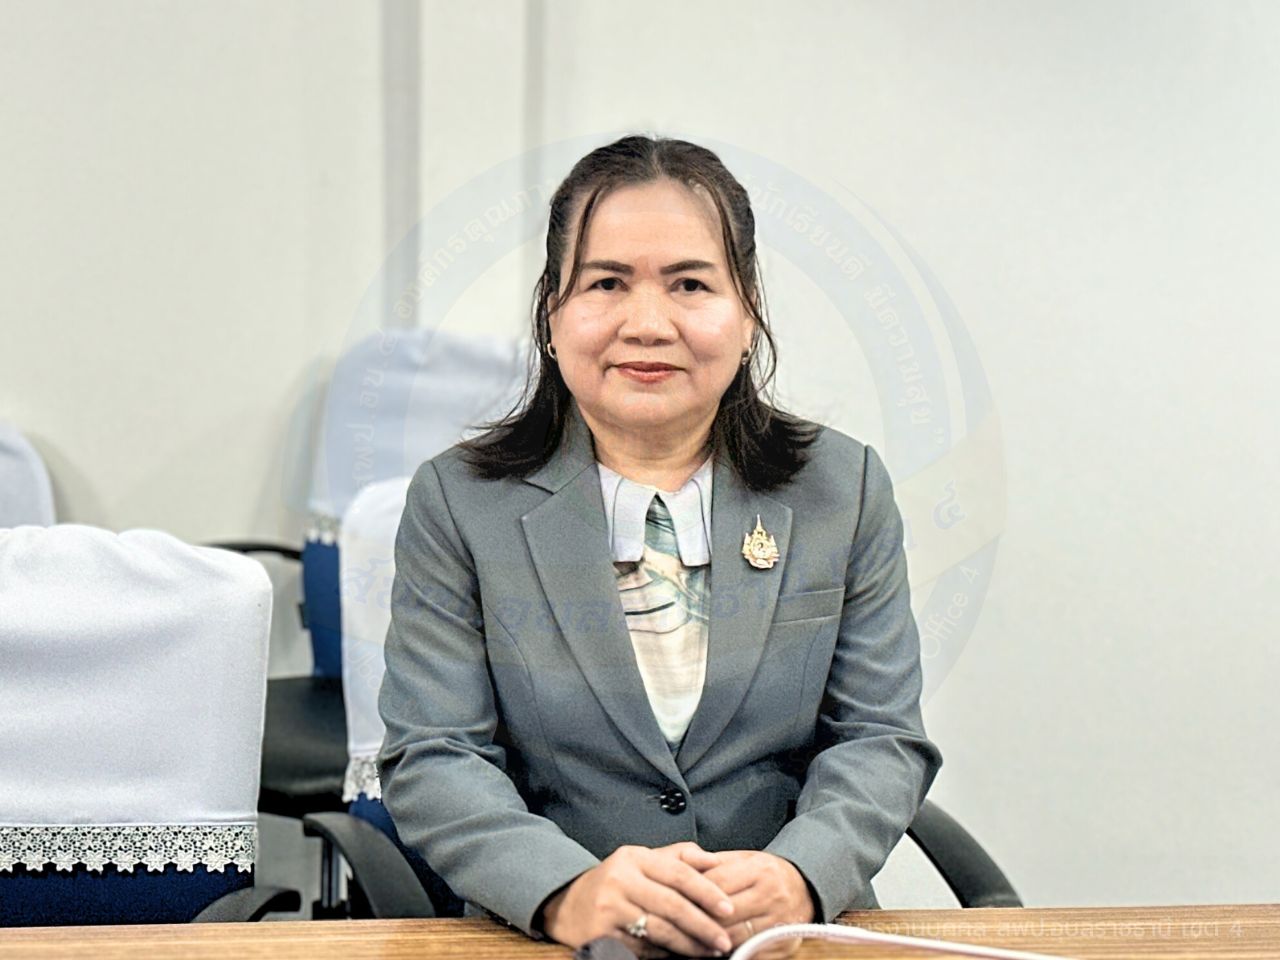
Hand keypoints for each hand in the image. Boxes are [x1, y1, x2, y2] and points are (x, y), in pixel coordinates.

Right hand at [540, 842, 736, 957]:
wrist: (567, 903)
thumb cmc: (615, 880)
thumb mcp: (642, 859)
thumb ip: (678, 857)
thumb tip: (715, 861)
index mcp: (634, 858)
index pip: (678, 874)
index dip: (707, 891)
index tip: (728, 908)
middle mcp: (620, 881)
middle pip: (671, 905)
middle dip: (703, 925)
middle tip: (725, 940)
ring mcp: (609, 909)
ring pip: (659, 931)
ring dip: (689, 945)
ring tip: (711, 951)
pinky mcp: (601, 936)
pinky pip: (643, 948)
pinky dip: (666, 955)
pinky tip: (682, 957)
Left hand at [680, 850, 815, 958]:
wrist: (805, 889)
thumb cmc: (767, 873)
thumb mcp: (744, 858)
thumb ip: (714, 863)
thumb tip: (684, 868)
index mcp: (760, 870)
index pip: (718, 883)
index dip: (693, 892)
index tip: (675, 897)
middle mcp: (772, 896)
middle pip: (724, 914)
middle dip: (699, 919)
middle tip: (677, 922)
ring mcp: (779, 922)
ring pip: (734, 937)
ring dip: (711, 940)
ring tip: (690, 938)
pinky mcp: (783, 944)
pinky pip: (750, 952)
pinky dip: (731, 953)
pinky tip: (714, 949)